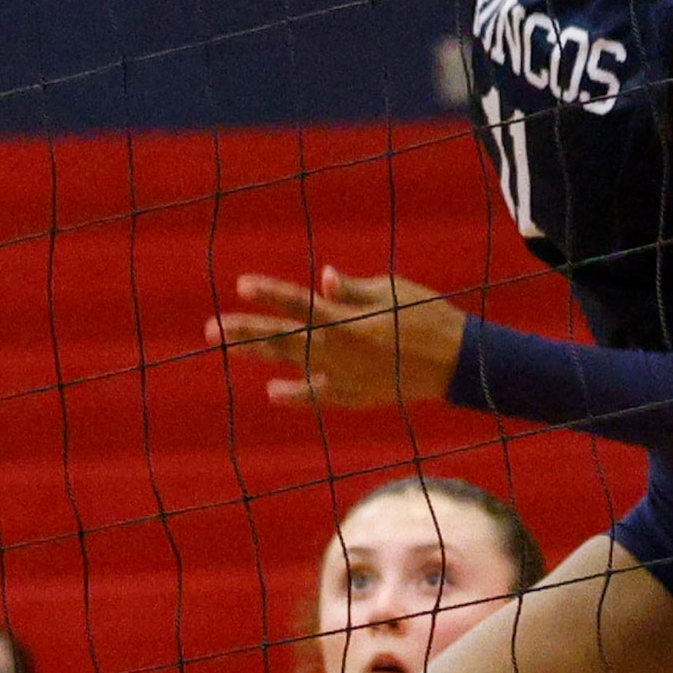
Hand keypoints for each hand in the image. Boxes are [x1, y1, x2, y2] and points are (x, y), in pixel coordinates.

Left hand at [208, 267, 465, 408]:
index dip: (269, 293)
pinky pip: (321, 396)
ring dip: (261, 356)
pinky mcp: (359, 395)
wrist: (460, 363)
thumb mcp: (391, 291)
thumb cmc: (427, 315)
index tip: (241, 285)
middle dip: (247, 332)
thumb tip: (321, 277)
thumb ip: (351, 290)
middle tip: (212, 329)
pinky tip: (273, 392)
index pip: (299, 303)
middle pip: (284, 338)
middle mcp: (341, 350)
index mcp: (348, 320)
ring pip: (294, 364)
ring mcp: (347, 376)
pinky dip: (298, 394)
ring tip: (230, 349)